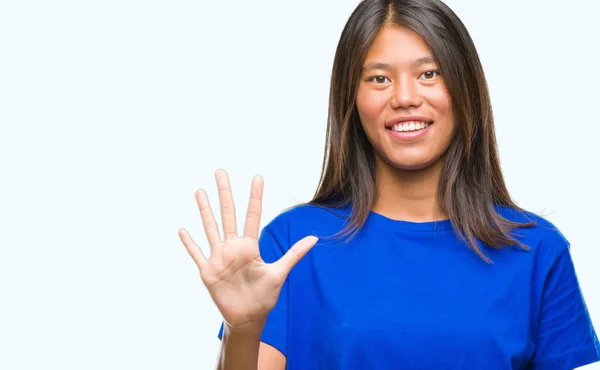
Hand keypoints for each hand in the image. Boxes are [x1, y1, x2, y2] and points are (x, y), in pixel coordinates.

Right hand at [178, 169, 317, 333]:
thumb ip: (294, 253)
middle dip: (225, 193)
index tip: (258, 177)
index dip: (255, 197)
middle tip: (221, 171)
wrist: (248, 318)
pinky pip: (197, 254)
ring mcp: (219, 258)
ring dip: (205, 210)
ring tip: (200, 191)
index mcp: (250, 246)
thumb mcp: (280, 273)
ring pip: (210, 228)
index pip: (253, 216)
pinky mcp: (208, 271)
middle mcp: (233, 247)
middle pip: (228, 214)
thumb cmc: (264, 296)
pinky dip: (189, 243)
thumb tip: (315, 238)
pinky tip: (182, 230)